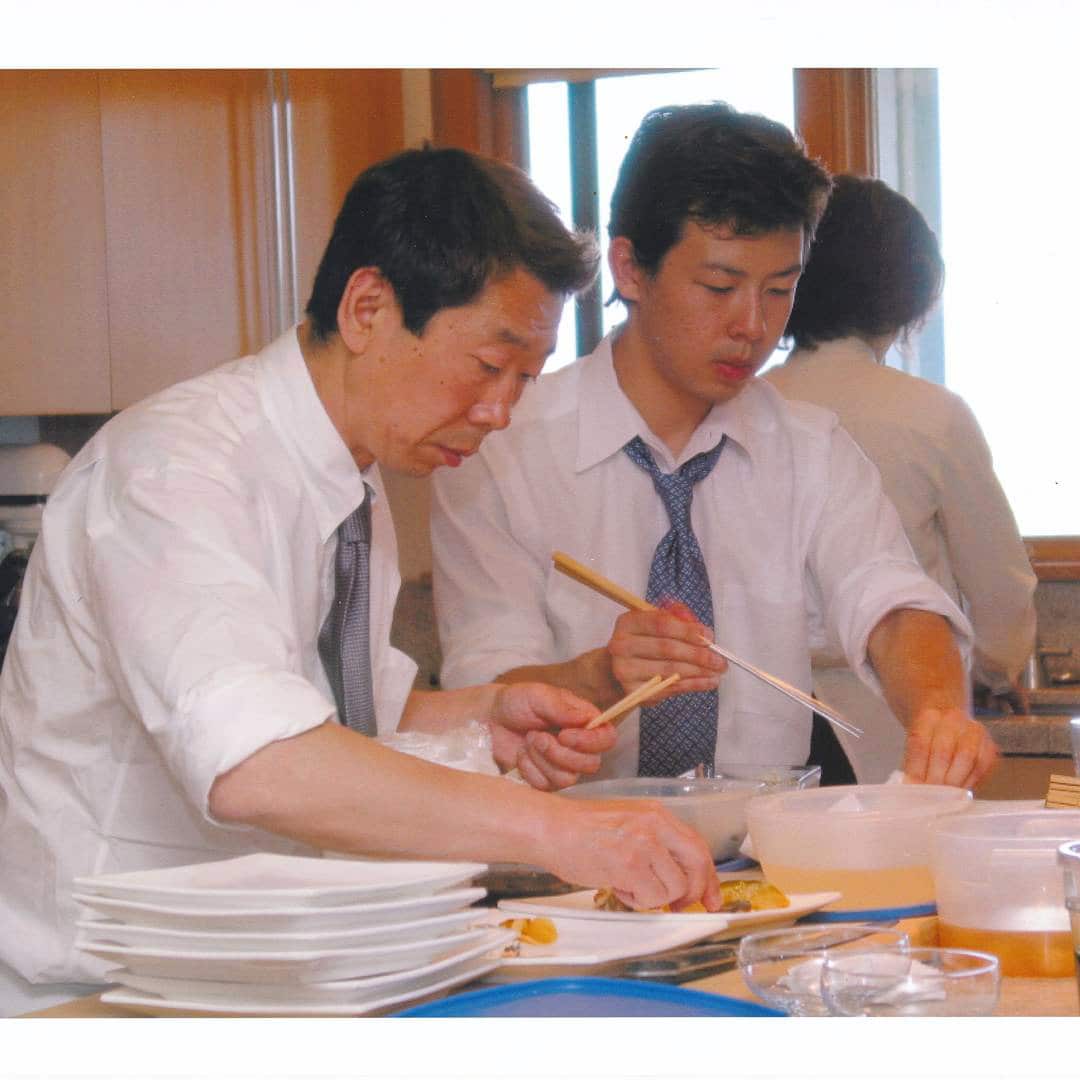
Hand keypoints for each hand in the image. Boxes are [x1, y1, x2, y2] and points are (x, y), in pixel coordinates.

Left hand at [487, 683, 614, 790]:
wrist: (489, 720)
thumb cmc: (516, 702)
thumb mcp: (538, 695)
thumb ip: (562, 707)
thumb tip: (587, 719)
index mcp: (583, 722)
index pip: (607, 738)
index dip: (590, 742)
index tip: (564, 735)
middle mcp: (578, 746)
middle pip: (591, 764)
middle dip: (560, 753)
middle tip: (537, 736)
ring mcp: (562, 765)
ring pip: (568, 778)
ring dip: (542, 760)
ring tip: (528, 742)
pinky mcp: (545, 780)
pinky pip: (546, 786)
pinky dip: (529, 770)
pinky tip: (521, 755)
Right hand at [541, 795, 721, 911]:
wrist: (551, 828)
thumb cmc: (581, 830)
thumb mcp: (627, 824)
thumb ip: (656, 844)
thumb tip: (680, 878)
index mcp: (657, 814)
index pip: (698, 846)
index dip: (708, 876)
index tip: (711, 897)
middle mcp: (655, 825)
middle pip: (698, 865)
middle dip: (694, 892)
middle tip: (680, 905)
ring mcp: (644, 844)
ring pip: (675, 888)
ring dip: (654, 896)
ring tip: (627, 885)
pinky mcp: (630, 864)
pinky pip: (651, 898)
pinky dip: (636, 900)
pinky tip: (617, 886)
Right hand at [607, 600, 726, 698]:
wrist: (620, 669)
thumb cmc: (645, 643)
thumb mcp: (656, 623)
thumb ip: (678, 618)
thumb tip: (701, 628)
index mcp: (628, 623)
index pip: (661, 623)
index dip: (688, 630)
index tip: (709, 637)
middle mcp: (621, 645)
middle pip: (667, 648)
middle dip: (698, 654)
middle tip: (720, 659)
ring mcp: (625, 670)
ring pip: (670, 670)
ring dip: (699, 671)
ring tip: (717, 671)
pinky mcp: (633, 691)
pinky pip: (670, 688)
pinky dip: (693, 685)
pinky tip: (707, 682)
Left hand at [902, 706, 999, 787]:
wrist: (951, 728)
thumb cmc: (930, 742)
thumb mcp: (916, 747)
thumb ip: (914, 764)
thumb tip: (913, 786)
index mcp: (929, 716)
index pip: (920, 743)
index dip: (917, 768)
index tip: (913, 786)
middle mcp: (953, 718)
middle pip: (943, 750)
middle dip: (936, 777)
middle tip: (930, 794)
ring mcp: (974, 730)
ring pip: (965, 757)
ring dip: (954, 780)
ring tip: (944, 795)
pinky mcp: (990, 746)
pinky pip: (981, 766)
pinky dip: (970, 781)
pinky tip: (960, 790)